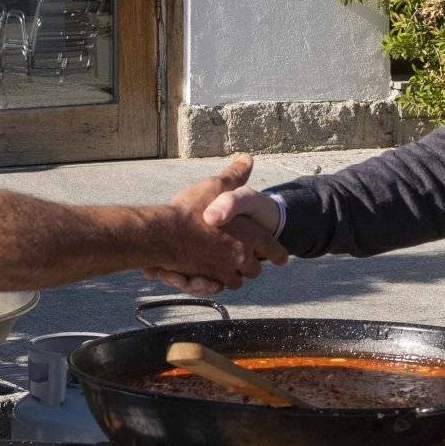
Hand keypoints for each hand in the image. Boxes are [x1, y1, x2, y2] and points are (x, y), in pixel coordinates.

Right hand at [143, 155, 269, 294]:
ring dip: (231, 274)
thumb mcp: (216, 186)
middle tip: (244, 257)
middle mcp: (241, 257)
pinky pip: (215, 287)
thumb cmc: (190, 210)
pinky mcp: (204, 281)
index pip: (275, 251)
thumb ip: (234, 175)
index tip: (280, 258)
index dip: (277, 253)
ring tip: (224, 265)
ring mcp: (223, 272)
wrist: (164, 234)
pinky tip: (207, 273)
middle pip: (254, 270)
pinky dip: (212, 282)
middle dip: (249, 265)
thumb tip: (247, 158)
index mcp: (251, 236)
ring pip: (235, 281)